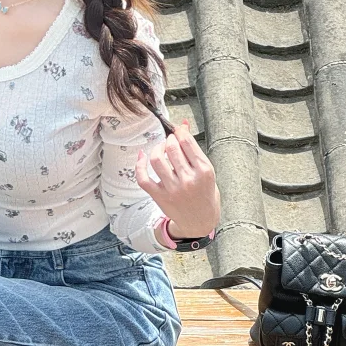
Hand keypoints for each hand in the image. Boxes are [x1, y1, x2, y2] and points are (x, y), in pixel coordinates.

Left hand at [135, 119, 219, 238]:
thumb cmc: (205, 193)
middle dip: (169, 140)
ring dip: (157, 148)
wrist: (199, 221)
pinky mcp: (159, 196)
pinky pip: (142, 178)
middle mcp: (188, 180)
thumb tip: (183, 124)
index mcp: (204, 172)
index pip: (187, 143)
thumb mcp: (206, 170)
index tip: (177, 131)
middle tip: (170, 141)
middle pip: (172, 148)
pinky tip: (142, 156)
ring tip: (161, 149)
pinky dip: (139, 165)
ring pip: (157, 159)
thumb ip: (193, 149)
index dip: (179, 132)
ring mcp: (172, 189)